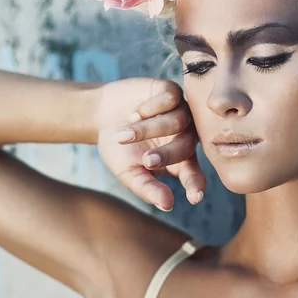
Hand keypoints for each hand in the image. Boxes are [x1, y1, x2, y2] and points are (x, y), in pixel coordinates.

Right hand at [96, 78, 205, 211]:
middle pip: (185, 146)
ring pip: (178, 121)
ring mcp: (180, 112)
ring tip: (124, 134)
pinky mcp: (171, 92)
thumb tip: (168, 206)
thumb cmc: (118, 148)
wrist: (102, 114)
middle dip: (165, 155)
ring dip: (149, 130)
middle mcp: (185, 136)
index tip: (195, 198)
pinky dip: (151, 108)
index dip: (195, 184)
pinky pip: (171, 99)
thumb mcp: (128, 172)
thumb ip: (147, 188)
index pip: (193, 174)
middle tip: (146, 160)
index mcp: (179, 160)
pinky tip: (134, 113)